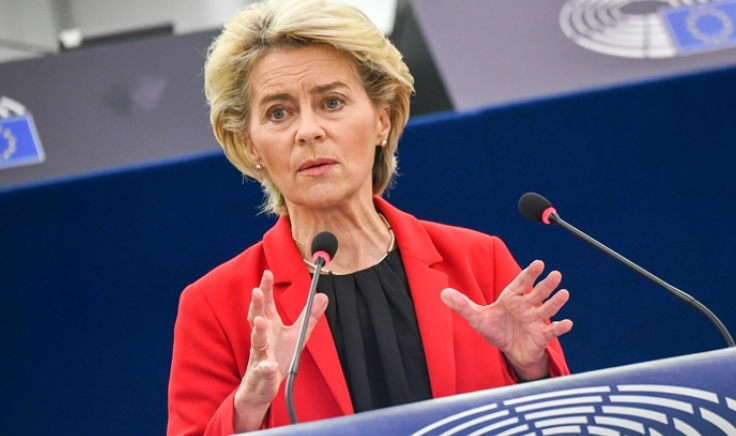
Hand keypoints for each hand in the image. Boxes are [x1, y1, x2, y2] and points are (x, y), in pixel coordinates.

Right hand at [233, 270, 328, 431]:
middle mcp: (262, 337)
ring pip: (256, 341)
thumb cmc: (277, 355)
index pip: (266, 304)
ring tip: (260, 322)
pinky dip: (266, 368)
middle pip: (256, 317)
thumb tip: (322, 296)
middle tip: (257, 291)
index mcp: (269, 325)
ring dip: (258, 331)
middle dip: (257, 304)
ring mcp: (260, 354)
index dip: (266, 288)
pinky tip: (270, 366)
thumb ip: (309, 316)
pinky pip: (263, 370)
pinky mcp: (261, 373)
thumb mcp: (297, 334)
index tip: (267, 273)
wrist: (263, 385)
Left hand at [441, 260, 571, 380]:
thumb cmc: (496, 329)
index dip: (530, 273)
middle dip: (546, 285)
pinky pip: (552, 330)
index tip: (539, 263)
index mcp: (512, 297)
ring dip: (556, 302)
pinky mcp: (541, 336)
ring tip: (564, 293)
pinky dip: (560, 327)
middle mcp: (526, 306)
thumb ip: (462, 305)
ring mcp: (535, 320)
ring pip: (547, 309)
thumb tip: (442, 293)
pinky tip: (567, 323)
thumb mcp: (477, 318)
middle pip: (538, 293)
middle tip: (555, 274)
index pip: (521, 283)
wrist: (509, 350)